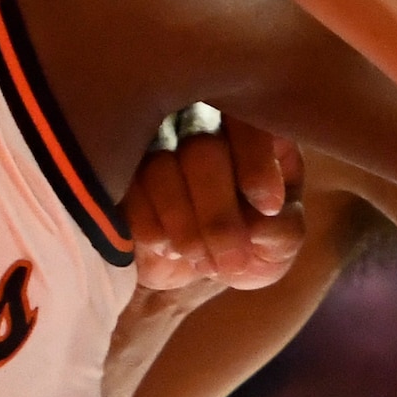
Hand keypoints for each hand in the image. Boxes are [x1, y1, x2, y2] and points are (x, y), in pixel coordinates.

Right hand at [121, 112, 309, 293]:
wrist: (192, 273)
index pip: (251, 122)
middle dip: (218, 215)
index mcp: (253, 133)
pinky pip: (126, 193)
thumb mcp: (276, 248)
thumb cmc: (246, 248)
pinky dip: (152, 231)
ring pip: (160, 169)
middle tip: (232, 259)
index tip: (267, 207)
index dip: (256, 163)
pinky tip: (170, 251)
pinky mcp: (115, 173)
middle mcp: (203, 126)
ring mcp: (152, 145)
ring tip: (203, 263)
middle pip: (203, 148)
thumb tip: (259, 216)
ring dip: (185, 228)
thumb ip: (281, 229)